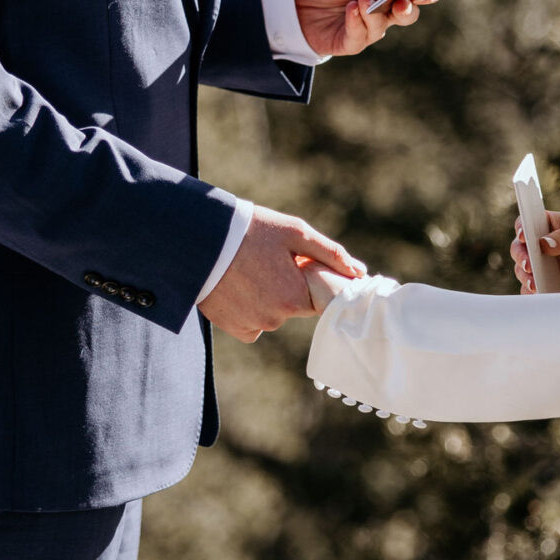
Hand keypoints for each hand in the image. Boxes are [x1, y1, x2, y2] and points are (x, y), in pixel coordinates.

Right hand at [199, 205, 363, 342]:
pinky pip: (253, 325)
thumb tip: (359, 272)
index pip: (319, 297)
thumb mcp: (294, 232)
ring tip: (250, 270)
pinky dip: (250, 310)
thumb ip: (330, 254)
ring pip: (274, 315)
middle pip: (295, 305)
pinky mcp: (233, 328)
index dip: (311, 279)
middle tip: (269, 260)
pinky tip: (239, 287)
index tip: (298, 264)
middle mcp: (276, 319)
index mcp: (296, 297)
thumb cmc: (251, 231)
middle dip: (289, 286)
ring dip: (269, 297)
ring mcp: (253, 325)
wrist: (199, 240)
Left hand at [294, 0, 442, 57]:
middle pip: (409, 15)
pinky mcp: (350, 42)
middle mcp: (384, 9)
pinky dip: (357, 22)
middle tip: (403, 1)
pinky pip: (361, 37)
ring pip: (383, 26)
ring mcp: (368, 28)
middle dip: (408, 9)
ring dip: (374, 12)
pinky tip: (351, 8)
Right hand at [511, 216, 559, 295]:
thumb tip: (543, 244)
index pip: (526, 223)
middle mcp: (539, 246)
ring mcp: (540, 266)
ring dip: (524, 276)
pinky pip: (530, 289)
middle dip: (521, 256)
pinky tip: (538, 292)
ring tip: (534, 283)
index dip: (521, 227)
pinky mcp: (544, 284)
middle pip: (519, 248)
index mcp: (547, 226)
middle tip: (528, 264)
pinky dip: (530, 292)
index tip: (524, 236)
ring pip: (522, 270)